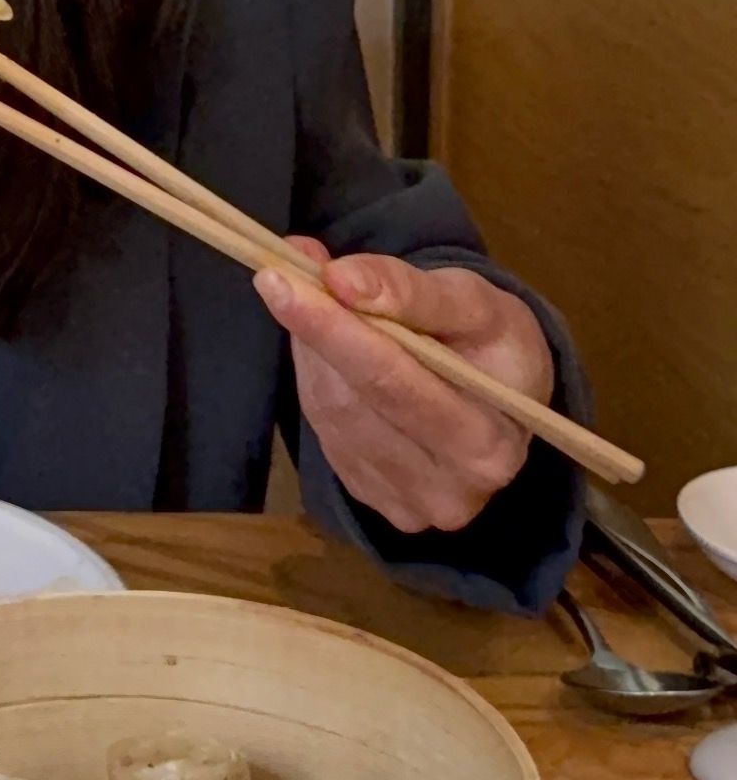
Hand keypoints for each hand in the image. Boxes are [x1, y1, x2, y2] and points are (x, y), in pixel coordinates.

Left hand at [255, 240, 555, 535]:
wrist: (504, 403)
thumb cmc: (496, 347)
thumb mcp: (476, 304)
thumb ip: (412, 291)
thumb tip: (339, 280)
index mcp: (487, 445)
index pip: (393, 384)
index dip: (335, 330)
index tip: (282, 281)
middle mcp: (445, 490)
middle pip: (351, 403)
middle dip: (313, 335)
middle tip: (276, 278)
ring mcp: (402, 502)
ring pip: (328, 415)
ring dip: (312, 353)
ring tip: (317, 303)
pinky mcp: (370, 496)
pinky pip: (323, 428)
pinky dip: (316, 377)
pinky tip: (328, 349)